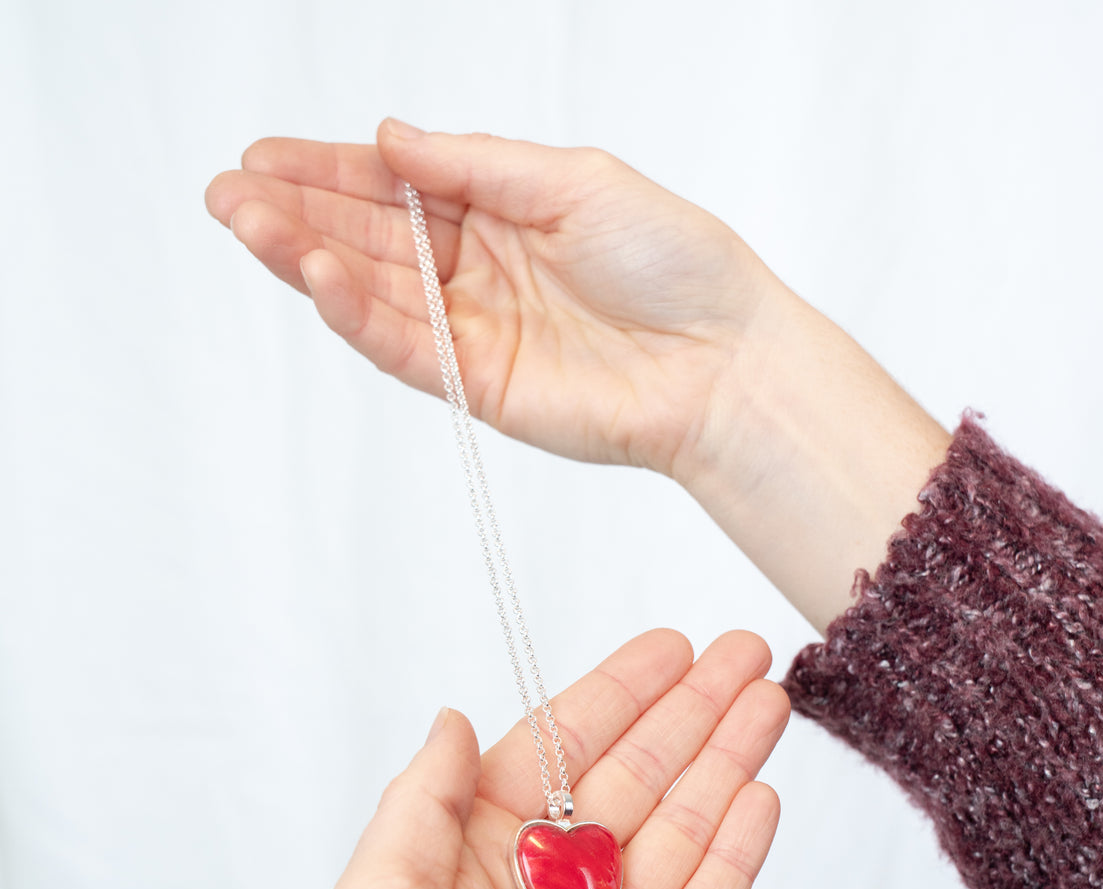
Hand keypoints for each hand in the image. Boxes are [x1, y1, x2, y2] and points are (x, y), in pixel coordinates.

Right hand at [204, 121, 788, 476]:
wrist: (722, 358)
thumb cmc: (673, 263)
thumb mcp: (574, 181)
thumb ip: (476, 166)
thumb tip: (389, 138)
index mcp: (501, 213)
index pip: (397, 188)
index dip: (330, 171)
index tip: (265, 155)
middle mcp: (479, 272)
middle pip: (371, 240)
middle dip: (297, 214)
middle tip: (229, 191)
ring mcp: (477, 331)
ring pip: (375, 294)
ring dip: (308, 260)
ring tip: (249, 225)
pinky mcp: (483, 386)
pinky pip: (409, 349)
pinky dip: (360, 316)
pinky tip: (318, 278)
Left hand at [319, 629, 788, 888]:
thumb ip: (422, 799)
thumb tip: (452, 718)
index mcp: (478, 855)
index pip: (559, 748)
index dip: (618, 693)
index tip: (669, 648)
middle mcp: (548, 886)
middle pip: (636, 774)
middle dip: (691, 710)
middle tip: (744, 653)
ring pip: (683, 825)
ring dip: (728, 758)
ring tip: (770, 700)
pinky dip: (741, 846)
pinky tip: (764, 791)